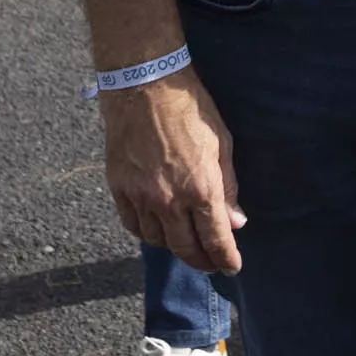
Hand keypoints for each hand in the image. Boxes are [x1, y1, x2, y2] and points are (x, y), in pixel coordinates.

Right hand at [99, 73, 245, 273]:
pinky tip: (156, 229)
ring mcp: (141, 197)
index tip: (232, 268)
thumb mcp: (222, 144)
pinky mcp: (119, 189)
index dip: (225, 259)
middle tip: (210, 264)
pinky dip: (146, 233)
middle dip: (201, 261)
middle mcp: (169, 200)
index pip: (215, 239)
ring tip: (185, 244)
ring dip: (173, 248)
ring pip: (157, 241)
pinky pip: (132, 225)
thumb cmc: (190, 110)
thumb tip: (236, 222)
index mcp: (201, 189)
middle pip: (184, 248)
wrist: (146, 87)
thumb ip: (228, 187)